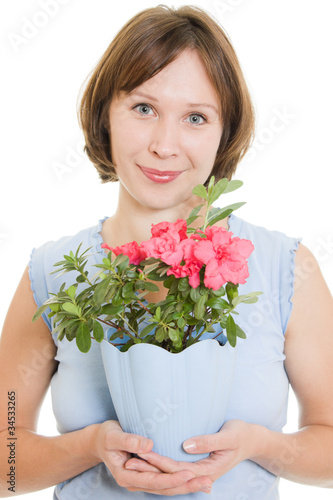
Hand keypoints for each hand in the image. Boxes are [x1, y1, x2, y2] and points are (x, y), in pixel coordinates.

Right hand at [92, 420, 210, 493]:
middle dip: (186, 486)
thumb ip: (129, 441)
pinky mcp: (146, 475)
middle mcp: (135, 482)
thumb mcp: (113, 435)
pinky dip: (179, 481)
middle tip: (208, 483)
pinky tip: (193, 479)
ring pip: (166, 488)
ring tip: (207, 484)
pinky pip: (165, 481)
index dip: (173, 478)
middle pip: (164, 489)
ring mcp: (141, 480)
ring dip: (187, 486)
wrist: (99, 441)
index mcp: (127, 476)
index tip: (190, 474)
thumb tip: (148, 446)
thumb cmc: (105, 436)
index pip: (154, 480)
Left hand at [126, 420, 261, 492]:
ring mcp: (199, 471)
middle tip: (128, 462)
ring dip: (152, 470)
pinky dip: (161, 467)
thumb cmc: (241, 434)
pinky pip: (176, 469)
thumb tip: (186, 445)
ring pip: (171, 475)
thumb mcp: (228, 436)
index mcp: (209, 470)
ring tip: (132, 463)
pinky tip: (149, 462)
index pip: (177, 469)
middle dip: (149, 470)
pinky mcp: (197, 465)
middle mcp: (202, 475)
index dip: (159, 462)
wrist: (253, 440)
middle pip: (170, 475)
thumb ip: (207, 441)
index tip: (142, 455)